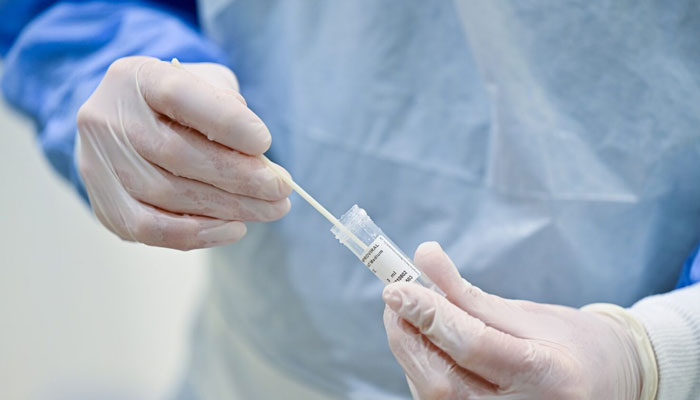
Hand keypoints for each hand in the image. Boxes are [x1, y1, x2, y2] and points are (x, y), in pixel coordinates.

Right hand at [77, 56, 290, 249]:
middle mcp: (107, 118)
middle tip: (281, 189)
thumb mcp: (206, 85)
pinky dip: (199, 233)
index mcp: (135, 77)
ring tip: (271, 209)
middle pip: (175, 153)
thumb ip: (228, 107)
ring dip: (230, 207)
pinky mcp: (105, 204)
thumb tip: (257, 154)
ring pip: (168, 195)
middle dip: (239, 176)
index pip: (179, 96)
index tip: (266, 143)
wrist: (129, 124)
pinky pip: (152, 229)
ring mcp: (99, 164)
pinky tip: (235, 228)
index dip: (226, 122)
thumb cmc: (181, 105)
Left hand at [383, 242, 653, 398]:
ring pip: (432, 395)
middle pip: (442, 382)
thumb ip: (469, 292)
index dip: (430, 314)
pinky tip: (427, 345)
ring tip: (413, 315)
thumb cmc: (573, 345)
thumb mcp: (527, 312)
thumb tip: (423, 255)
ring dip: (410, 350)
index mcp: (548, 376)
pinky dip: (421, 369)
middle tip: (396, 298)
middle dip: (407, 336)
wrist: (607, 386)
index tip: (397, 287)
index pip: (474, 346)